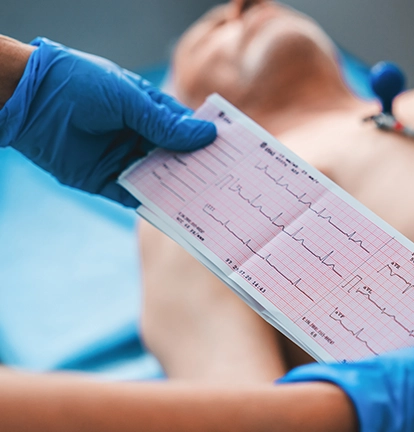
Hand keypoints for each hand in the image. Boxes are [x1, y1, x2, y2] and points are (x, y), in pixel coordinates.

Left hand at [0, 38, 215, 206]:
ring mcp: (124, 160)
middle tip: (226, 183)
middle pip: (176, 158)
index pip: (185, 129)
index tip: (231, 154)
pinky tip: (176, 213)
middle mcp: (140, 137)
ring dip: (181, 190)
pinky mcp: (106, 182)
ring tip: (208, 202)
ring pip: (160, 179)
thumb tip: (208, 136)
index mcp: (149, 111)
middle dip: (197, 169)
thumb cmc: (81, 86)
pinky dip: (154, 205)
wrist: (30, 101)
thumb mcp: (129, 101)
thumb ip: (166, 125)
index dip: (206, 141)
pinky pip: (136, 197)